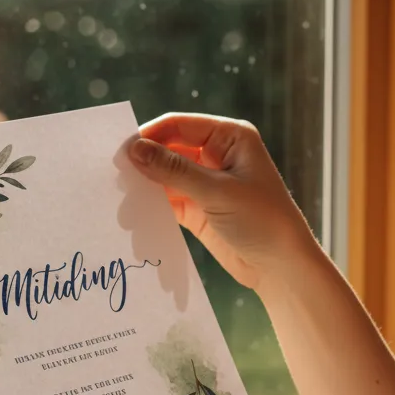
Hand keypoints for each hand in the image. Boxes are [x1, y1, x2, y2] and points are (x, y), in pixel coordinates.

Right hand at [129, 113, 318, 291]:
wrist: (281, 267)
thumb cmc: (263, 221)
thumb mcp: (217, 192)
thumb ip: (174, 171)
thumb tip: (134, 149)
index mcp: (230, 137)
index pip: (179, 126)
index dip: (149, 136)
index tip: (121, 152)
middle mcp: (216, 155)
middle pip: (168, 150)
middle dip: (143, 164)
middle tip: (113, 179)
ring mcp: (206, 183)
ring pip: (165, 177)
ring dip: (144, 189)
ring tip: (121, 205)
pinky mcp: (198, 209)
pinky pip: (168, 201)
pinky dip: (151, 208)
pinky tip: (134, 217)